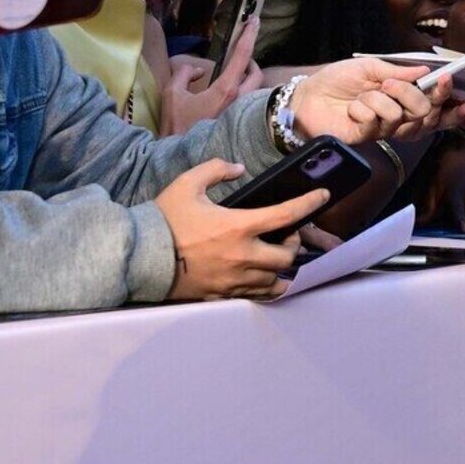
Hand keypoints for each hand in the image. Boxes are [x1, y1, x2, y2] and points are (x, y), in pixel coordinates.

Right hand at [155, 162, 328, 301]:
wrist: (141, 258)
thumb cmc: (164, 219)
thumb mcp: (188, 183)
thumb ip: (216, 169)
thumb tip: (239, 168)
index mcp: (238, 226)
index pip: (285, 215)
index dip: (308, 204)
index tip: (323, 196)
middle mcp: (242, 256)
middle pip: (287, 256)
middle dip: (293, 243)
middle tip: (286, 234)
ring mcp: (234, 279)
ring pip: (275, 280)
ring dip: (281, 267)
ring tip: (275, 256)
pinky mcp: (224, 294)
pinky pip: (257, 295)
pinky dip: (267, 286)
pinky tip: (263, 277)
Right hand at [160, 22, 258, 134]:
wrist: (181, 156)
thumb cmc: (177, 125)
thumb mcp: (172, 93)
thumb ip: (184, 73)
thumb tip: (198, 70)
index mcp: (225, 91)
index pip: (242, 56)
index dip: (248, 35)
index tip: (254, 20)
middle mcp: (239, 101)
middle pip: (256, 72)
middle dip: (250, 60)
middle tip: (238, 56)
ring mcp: (241, 113)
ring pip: (255, 88)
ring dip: (248, 78)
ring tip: (233, 75)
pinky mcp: (239, 122)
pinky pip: (249, 101)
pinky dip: (244, 92)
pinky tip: (230, 94)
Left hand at [286, 53, 445, 146]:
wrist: (307, 95)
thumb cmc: (337, 80)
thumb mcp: (369, 68)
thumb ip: (398, 72)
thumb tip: (425, 71)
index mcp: (400, 98)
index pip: (432, 103)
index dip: (444, 96)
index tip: (447, 79)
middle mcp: (396, 116)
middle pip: (424, 114)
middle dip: (411, 94)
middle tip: (390, 85)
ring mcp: (381, 129)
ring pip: (400, 116)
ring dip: (379, 99)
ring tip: (362, 96)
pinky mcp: (365, 138)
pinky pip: (375, 122)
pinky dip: (362, 109)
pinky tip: (351, 108)